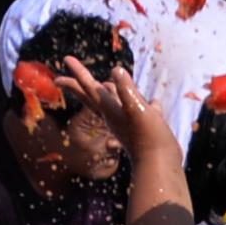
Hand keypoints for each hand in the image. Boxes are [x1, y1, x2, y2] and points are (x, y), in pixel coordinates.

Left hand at [52, 56, 169, 154]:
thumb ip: (126, 91)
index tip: (65, 60)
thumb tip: (115, 70)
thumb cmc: (148, 137)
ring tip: (107, 82)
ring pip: (116, 102)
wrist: (160, 164)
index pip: (89, 86)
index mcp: (109, 108)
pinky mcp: (142, 128)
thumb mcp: (137, 110)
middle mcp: (114, 114)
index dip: (78, 73)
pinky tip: (154, 101)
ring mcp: (127, 122)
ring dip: (112, 91)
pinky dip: (144, 105)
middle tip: (72, 68)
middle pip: (94, 94)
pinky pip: (141, 111)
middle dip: (83, 80)